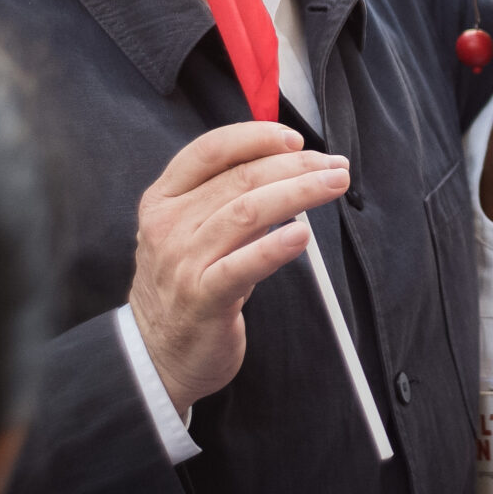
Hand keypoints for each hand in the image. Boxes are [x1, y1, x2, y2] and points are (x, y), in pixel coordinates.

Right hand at [126, 122, 340, 411]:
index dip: (256, 137)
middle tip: (335, 165)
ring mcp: (182, 262)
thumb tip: (286, 166)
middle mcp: (168, 225)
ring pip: (247, 212)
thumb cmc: (186, 287)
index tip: (296, 140)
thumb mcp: (191, 232)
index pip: (209, 150)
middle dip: (295, 165)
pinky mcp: (202, 298)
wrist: (157, 356)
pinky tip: (304, 233)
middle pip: (240, 178)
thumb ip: (225, 199)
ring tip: (334, 185)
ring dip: (299, 193)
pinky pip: (244, 265)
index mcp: (163, 199)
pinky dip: (276, 246)